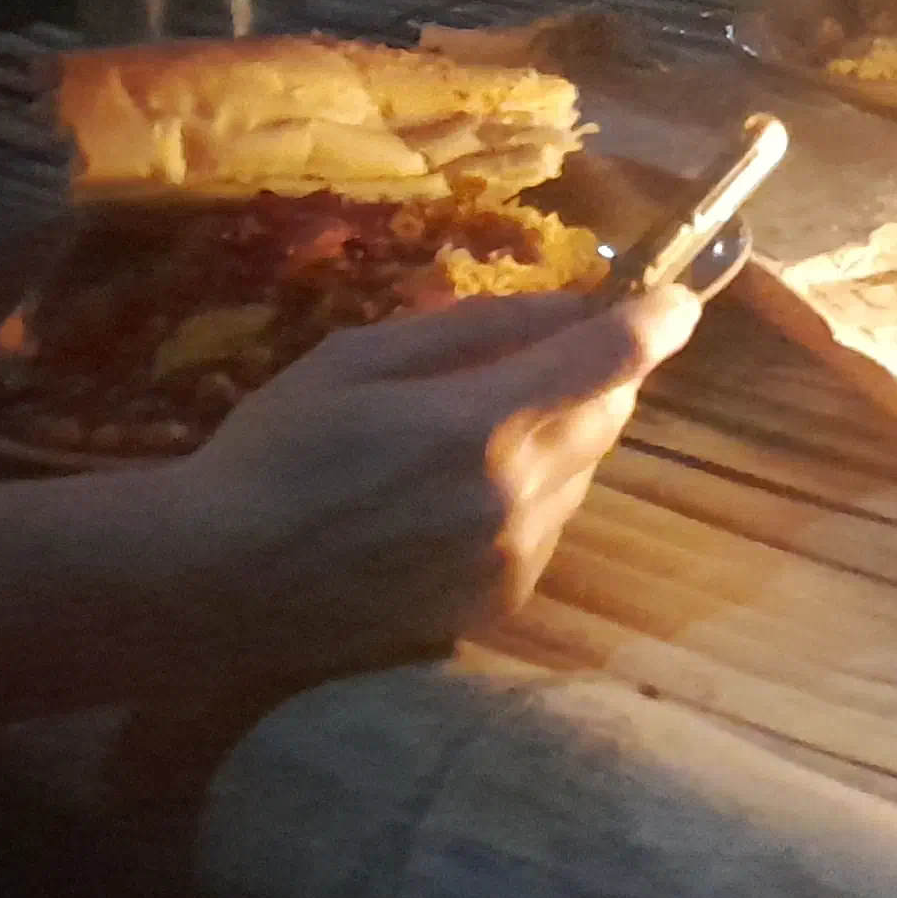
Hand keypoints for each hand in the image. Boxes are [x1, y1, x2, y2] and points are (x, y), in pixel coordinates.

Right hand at [167, 286, 697, 674]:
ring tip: (473, 428)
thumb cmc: (276, 451)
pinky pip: (551, 522)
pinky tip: (456, 492)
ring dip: (561, 432)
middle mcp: (516, 498)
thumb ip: (472, 328)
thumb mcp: (360, 358)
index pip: (614, 356)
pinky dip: (532, 491)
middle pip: (612, 411)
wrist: (221, 583)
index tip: (675, 295)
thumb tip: (568, 302)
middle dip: (597, 371)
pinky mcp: (499, 601)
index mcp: (480, 425)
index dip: (659, 316)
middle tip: (541, 351)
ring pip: (585, 468)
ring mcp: (512, 558)